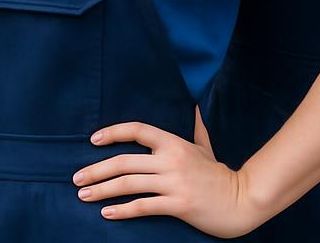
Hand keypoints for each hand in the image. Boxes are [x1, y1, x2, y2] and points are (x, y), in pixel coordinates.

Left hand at [74, 121, 264, 237]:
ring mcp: (174, 183)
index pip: (137, 130)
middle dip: (96, 170)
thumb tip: (195, 107)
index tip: (93, 140)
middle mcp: (171, 160)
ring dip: (102, 190)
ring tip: (84, 195)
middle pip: (124, 161)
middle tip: (76, 178)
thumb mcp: (206, 147)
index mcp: (173, 143)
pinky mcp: (178, 205)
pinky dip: (123, 210)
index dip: (112, 132)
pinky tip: (107, 214)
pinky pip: (144, 206)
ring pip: (128, 184)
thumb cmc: (219, 175)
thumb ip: (197, 128)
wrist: (242, 200)